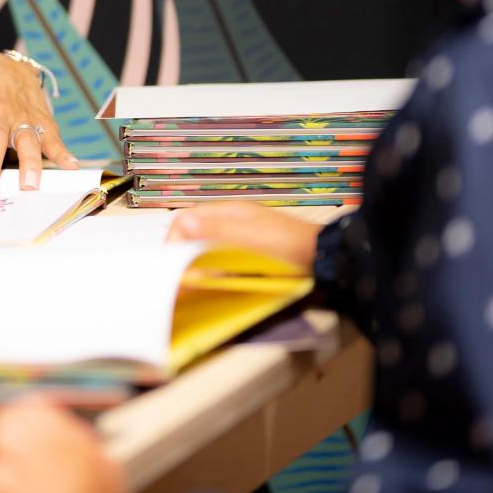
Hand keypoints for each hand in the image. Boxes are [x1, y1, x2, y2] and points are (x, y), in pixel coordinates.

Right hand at [166, 201, 319, 266]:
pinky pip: (218, 260)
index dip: (176, 238)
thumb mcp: (248, 235)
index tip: (171, 261)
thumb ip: (216, 229)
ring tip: (196, 281)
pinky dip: (211, 270)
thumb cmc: (287, 244)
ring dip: (197, 263)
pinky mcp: (245, 254)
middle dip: (183, 253)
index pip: (188, 218)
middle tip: (181, 275)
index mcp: (229, 210)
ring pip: (204, 248)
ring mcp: (238, 237)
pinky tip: (214, 281)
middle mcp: (230, 221)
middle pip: (194, 234)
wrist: (320, 258)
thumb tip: (184, 223)